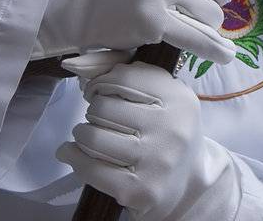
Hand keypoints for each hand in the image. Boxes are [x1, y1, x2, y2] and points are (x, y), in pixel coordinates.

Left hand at [58, 57, 237, 220]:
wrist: (191, 180)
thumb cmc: (170, 130)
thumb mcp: (168, 95)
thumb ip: (137, 76)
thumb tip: (89, 72)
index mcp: (178, 99)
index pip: (124, 77)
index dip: (101, 82)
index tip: (96, 90)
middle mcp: (169, 128)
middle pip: (105, 107)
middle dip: (93, 110)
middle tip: (96, 116)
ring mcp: (153, 162)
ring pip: (93, 136)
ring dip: (81, 133)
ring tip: (85, 133)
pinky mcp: (136, 190)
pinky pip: (92, 168)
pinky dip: (74, 157)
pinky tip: (71, 152)